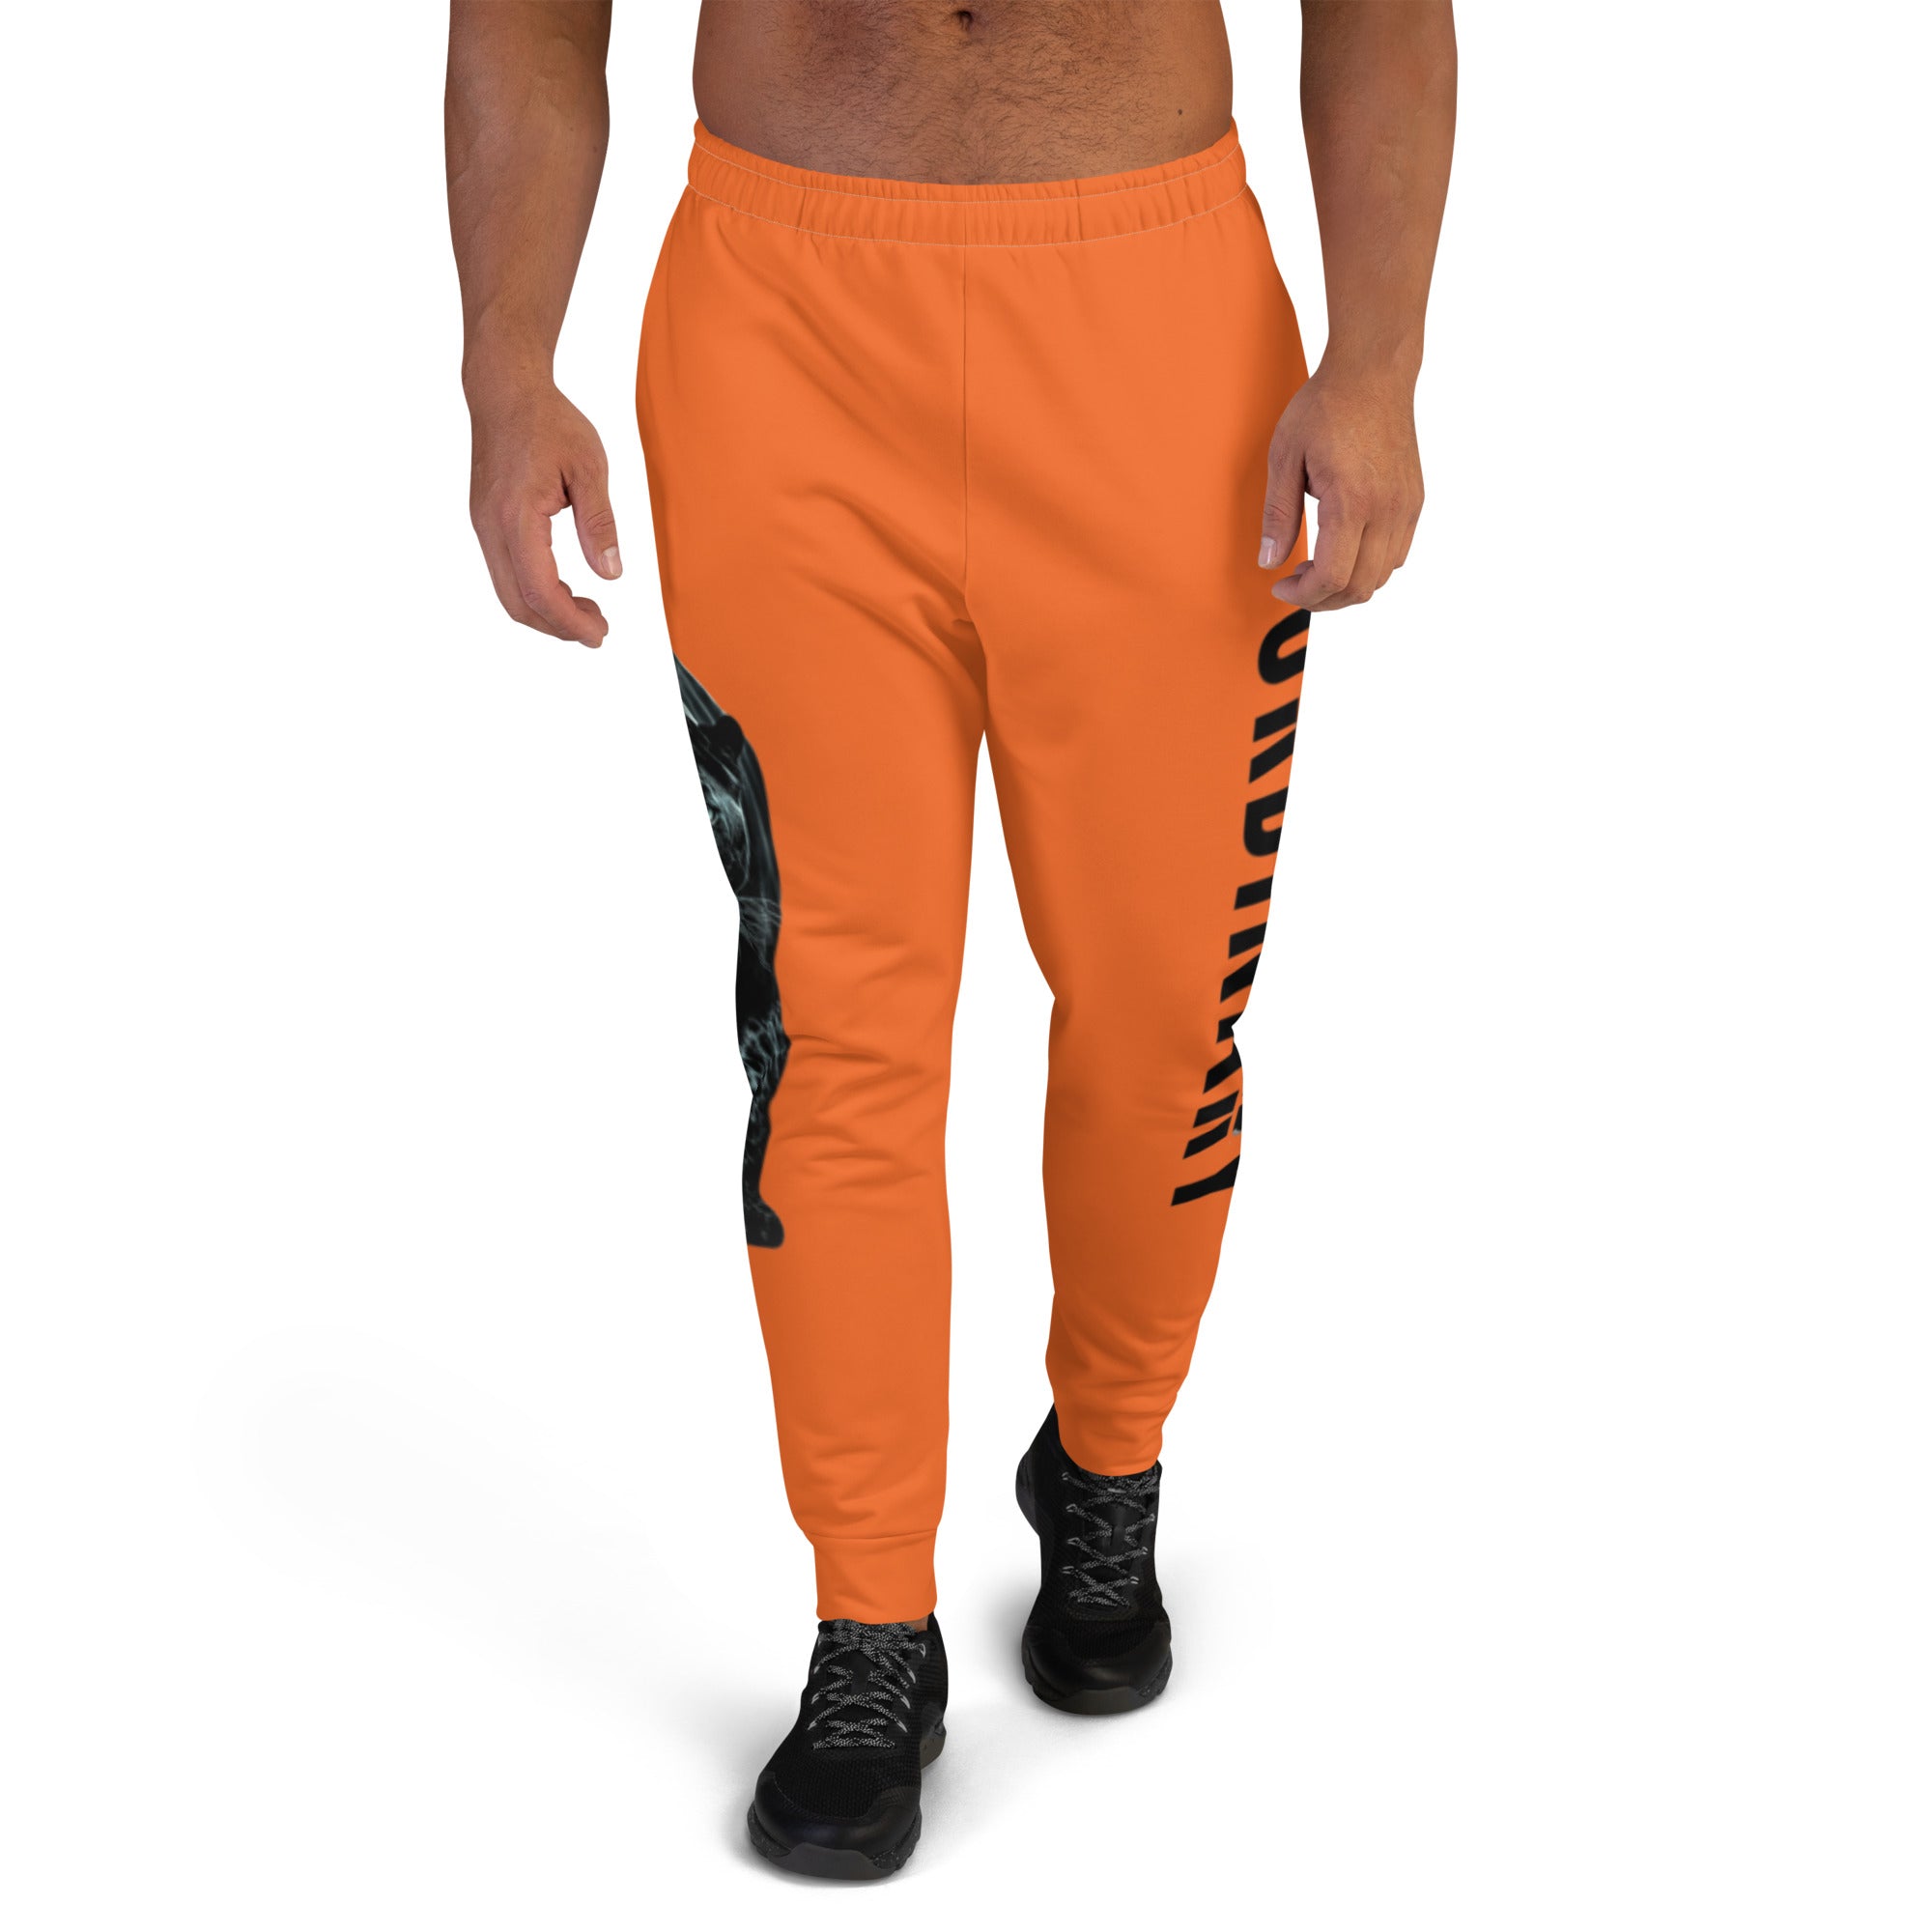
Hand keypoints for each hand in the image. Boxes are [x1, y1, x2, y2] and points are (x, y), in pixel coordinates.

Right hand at [466, 378, 620, 646]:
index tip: (599, 635)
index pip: (541, 590)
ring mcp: (483, 526)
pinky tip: (564, 587)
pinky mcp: (485, 522)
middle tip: (598, 629)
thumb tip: (611, 574)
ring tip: (587, 611)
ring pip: (508, 593)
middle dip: (558, 626)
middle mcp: (490, 527)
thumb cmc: (548, 422)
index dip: (570, 622)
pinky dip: (534, 592)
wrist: (504, 391)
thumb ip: (599, 525)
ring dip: (546, 612)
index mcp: (516, 517)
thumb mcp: (589, 469)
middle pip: (518, 603)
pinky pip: (505, 573)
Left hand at [1257, 369, 1422, 611]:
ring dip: (1346, 585)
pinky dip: (1368, 567)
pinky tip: (1343, 549)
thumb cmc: (1327, 406)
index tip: (1281, 586)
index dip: (1303, 596)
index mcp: (1352, 500)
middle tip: (1295, 583)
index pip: (1333, 577)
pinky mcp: (1413, 501)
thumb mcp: (1285, 457)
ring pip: (1381, 577)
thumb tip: (1270, 561)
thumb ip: (1278, 515)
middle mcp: (1387, 509)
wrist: (1373, 372)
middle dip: (1322, 599)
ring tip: (1315, 567)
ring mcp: (1405, 507)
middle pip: (1360, 588)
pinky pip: (1395, 555)